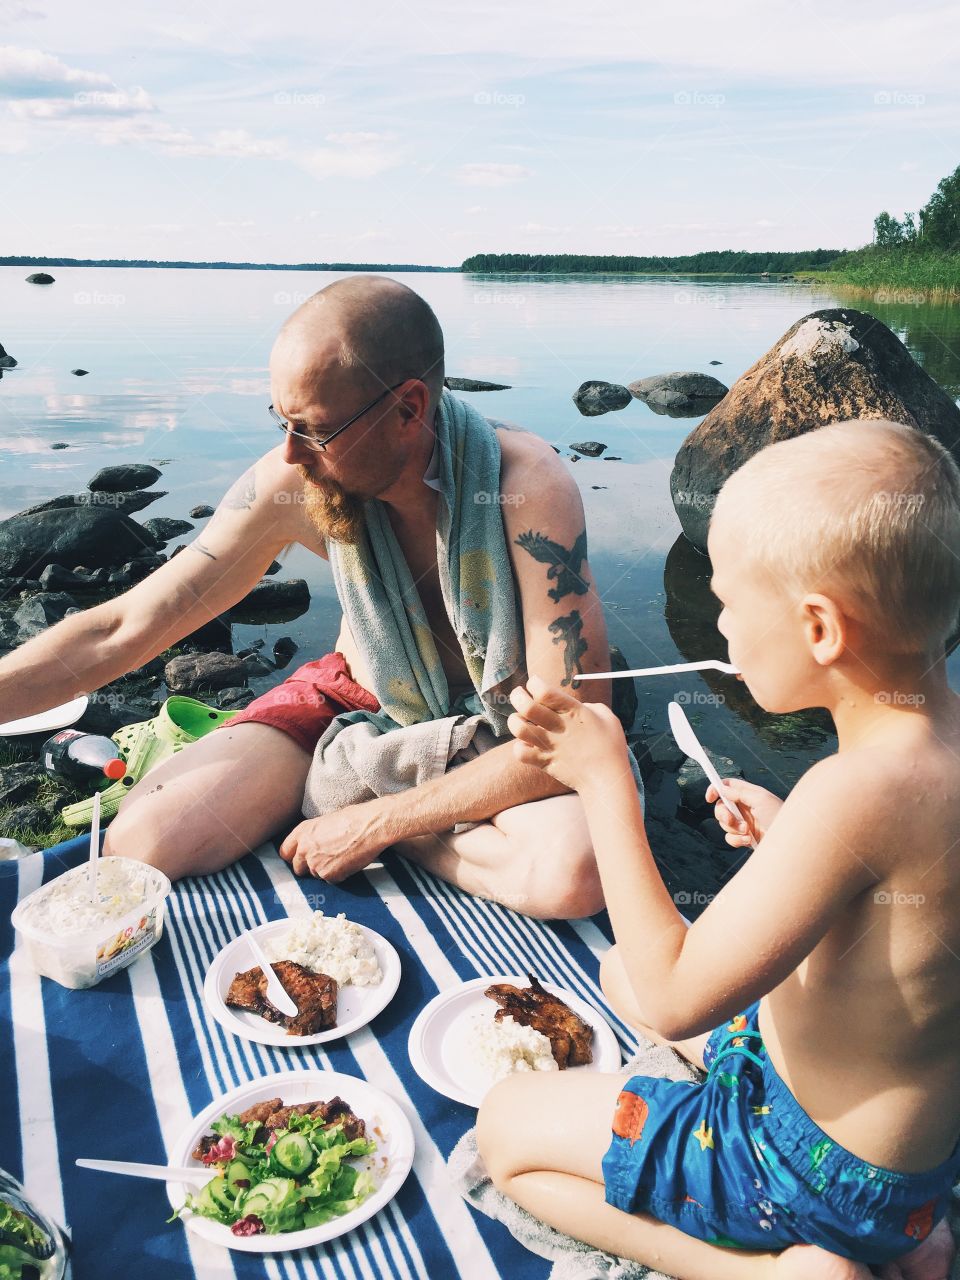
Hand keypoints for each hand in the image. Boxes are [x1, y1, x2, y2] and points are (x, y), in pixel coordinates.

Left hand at [278, 803, 386, 879]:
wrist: (370, 827)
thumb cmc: (354, 819)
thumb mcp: (326, 822)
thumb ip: (314, 836)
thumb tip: (313, 845)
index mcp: (302, 832)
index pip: (285, 852)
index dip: (294, 856)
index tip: (301, 858)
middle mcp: (304, 849)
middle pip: (298, 868)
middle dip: (309, 867)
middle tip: (325, 860)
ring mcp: (315, 864)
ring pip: (316, 875)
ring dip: (327, 870)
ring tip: (343, 857)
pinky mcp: (328, 875)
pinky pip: (331, 880)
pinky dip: (339, 875)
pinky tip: (349, 862)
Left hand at [508, 674, 627, 792]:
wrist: (607, 778)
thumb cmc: (611, 746)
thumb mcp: (607, 717)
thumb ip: (589, 707)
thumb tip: (578, 706)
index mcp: (573, 711)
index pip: (544, 691)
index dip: (534, 684)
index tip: (534, 684)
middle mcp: (558, 726)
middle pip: (526, 706)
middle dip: (517, 696)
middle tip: (518, 695)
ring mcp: (550, 745)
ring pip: (519, 728)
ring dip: (514, 721)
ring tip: (519, 719)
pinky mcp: (545, 762)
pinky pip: (521, 753)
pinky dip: (519, 747)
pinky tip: (526, 744)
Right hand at [705, 778, 783, 846]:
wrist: (789, 843)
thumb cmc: (780, 817)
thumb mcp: (761, 799)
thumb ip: (739, 792)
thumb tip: (722, 789)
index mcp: (749, 794)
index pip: (727, 786)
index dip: (716, 789)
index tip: (710, 798)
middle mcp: (745, 808)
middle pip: (721, 806)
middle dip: (723, 814)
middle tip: (732, 820)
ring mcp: (744, 823)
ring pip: (724, 824)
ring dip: (733, 828)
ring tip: (748, 832)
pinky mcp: (745, 838)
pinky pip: (730, 838)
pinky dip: (736, 840)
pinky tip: (749, 840)